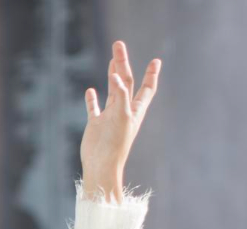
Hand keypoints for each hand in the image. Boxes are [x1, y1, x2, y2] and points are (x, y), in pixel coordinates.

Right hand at [80, 40, 160, 201]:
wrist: (101, 165)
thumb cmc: (115, 144)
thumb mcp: (121, 116)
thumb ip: (120, 95)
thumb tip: (117, 76)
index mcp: (135, 110)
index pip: (146, 88)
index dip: (151, 74)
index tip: (156, 61)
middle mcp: (124, 111)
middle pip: (126, 82)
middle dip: (123, 64)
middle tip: (118, 45)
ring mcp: (109, 117)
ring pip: (112, 91)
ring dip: (111, 75)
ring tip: (112, 59)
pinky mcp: (96, 125)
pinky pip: (94, 108)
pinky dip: (92, 99)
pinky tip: (91, 90)